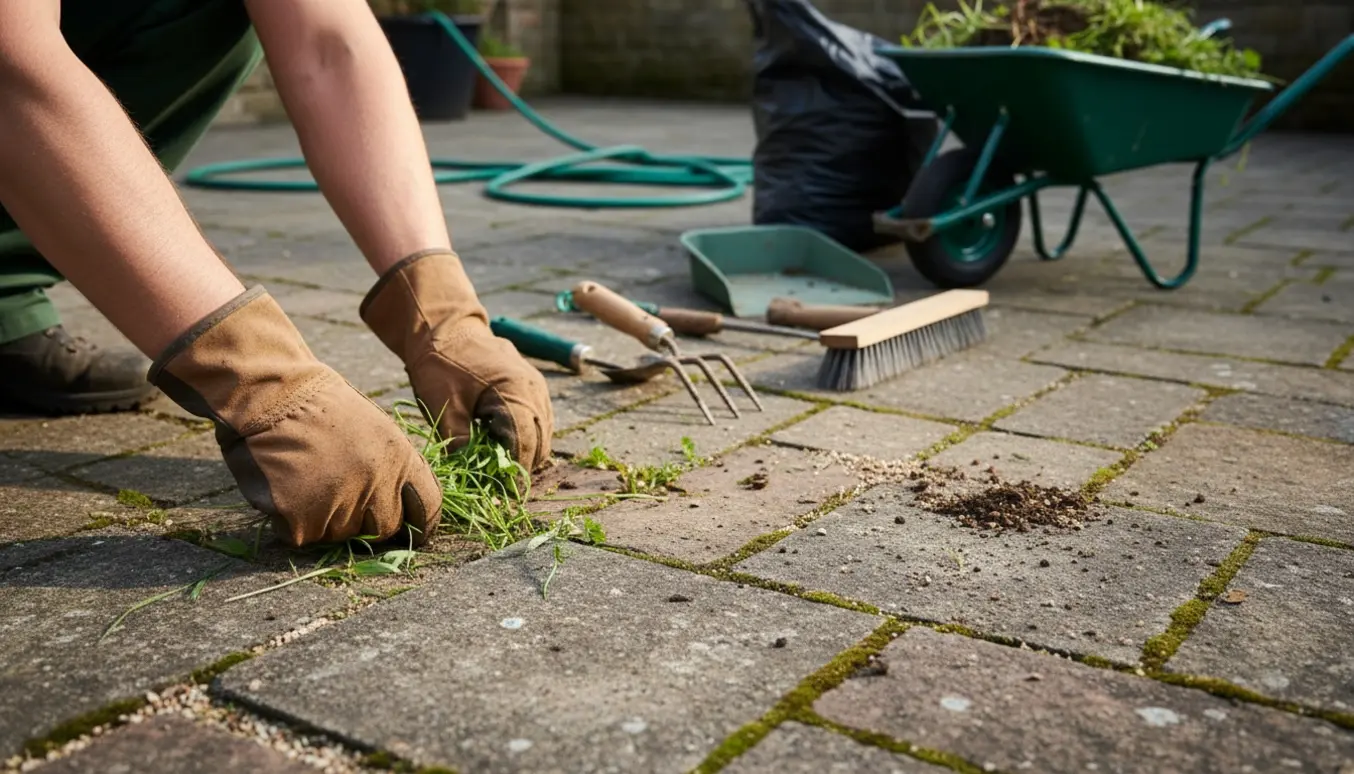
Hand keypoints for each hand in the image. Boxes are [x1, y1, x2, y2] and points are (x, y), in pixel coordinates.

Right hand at [150, 287, 442, 546]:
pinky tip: (283, 486)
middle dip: (364, 520)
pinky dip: (289, 520)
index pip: (428, 508)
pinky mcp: (302, 521)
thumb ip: (392, 469)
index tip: (412, 532)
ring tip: (305, 477)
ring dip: (323, 517)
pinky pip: (301, 535)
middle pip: (382, 529)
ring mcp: (339, 505)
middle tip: (336, 491)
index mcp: (400, 459)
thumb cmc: (320, 408)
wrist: (271, 396)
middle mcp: (376, 486)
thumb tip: (402, 508)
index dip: (420, 525)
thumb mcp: (374, 430)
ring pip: (338, 534)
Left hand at [403, 319, 553, 470]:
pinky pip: (539, 421)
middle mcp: (535, 390)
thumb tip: (472, 474)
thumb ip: (460, 442)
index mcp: (516, 392)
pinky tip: (501, 444)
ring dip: (524, 452)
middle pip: (540, 443)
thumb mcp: (443, 405)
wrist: (445, 327)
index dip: (512, 472)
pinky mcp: (533, 388)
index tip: (498, 493)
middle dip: (519, 466)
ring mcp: (538, 388)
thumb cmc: (440, 363)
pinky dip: (525, 437)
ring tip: (497, 465)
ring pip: (543, 435)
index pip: (525, 445)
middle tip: (495, 484)